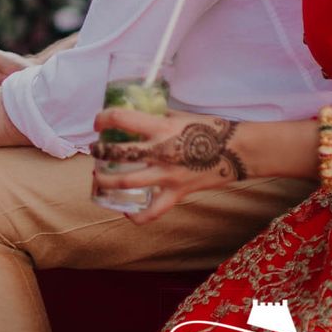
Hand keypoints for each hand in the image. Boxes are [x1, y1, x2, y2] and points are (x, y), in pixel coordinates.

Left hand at [89, 107, 248, 221]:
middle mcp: (160, 151)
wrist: (237, 150)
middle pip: (118, 154)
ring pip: (127, 183)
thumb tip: (140, 116)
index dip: (103, 119)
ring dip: (106, 181)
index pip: (122, 119)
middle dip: (99, 153)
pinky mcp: (177, 193)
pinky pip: (153, 211)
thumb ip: (158, 118)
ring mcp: (167, 175)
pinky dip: (137, 215)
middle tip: (95, 151)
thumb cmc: (210, 128)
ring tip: (98, 178)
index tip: (98, 123)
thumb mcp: (179, 115)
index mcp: (160, 127)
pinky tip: (126, 212)